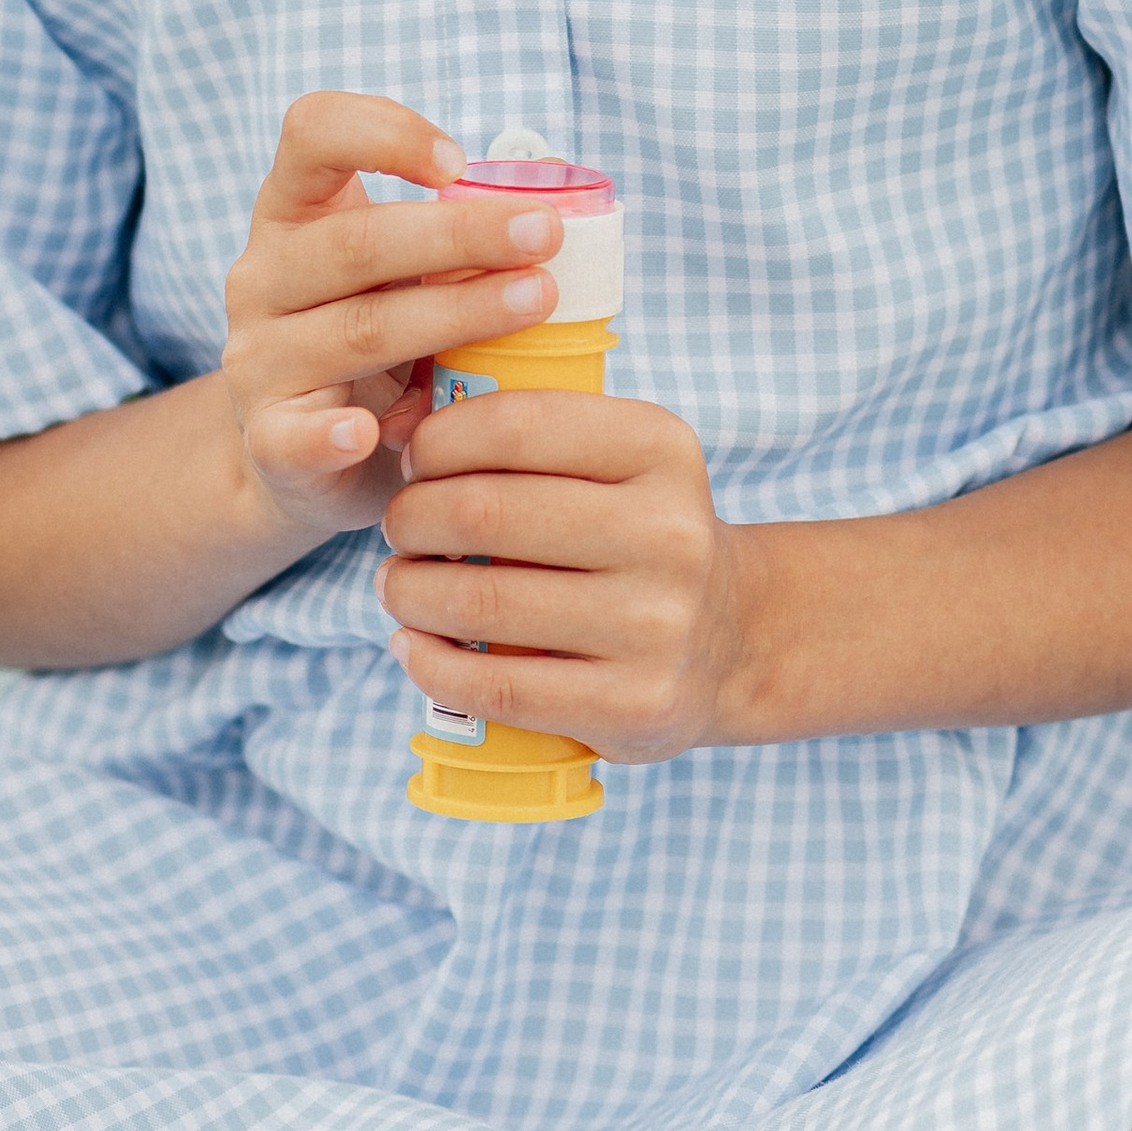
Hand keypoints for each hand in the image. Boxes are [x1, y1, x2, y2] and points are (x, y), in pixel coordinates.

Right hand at [220, 94, 563, 545]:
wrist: (304, 457)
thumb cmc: (377, 340)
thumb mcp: (404, 274)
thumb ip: (458, 230)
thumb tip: (553, 174)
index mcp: (293, 213)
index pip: (312, 134)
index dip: (382, 133)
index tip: (459, 164)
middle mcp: (263, 276)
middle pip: (356, 240)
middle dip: (459, 234)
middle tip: (544, 235)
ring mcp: (258, 358)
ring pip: (357, 329)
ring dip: (453, 313)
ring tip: (535, 303)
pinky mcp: (267, 439)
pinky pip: (295, 436)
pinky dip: (331, 434)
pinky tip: (375, 431)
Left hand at [379, 390, 750, 763]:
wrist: (735, 640)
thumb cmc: (641, 535)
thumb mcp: (624, 460)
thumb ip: (539, 436)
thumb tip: (406, 430)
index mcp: (661, 449)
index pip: (516, 425)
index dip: (439, 440)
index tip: (414, 460)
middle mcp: (669, 532)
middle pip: (485, 513)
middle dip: (411, 517)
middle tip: (398, 528)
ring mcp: (656, 625)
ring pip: (481, 603)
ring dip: (408, 592)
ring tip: (396, 585)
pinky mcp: (635, 704)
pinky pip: (500, 687)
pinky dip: (433, 665)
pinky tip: (413, 646)